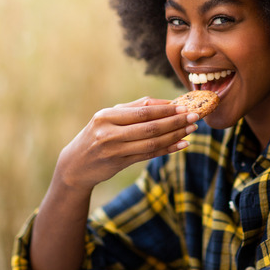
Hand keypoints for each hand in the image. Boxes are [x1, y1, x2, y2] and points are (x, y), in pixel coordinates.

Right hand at [56, 96, 198, 189]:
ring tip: (191, 130)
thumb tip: (165, 103)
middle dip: (175, 121)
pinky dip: (166, 149)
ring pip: (151, 142)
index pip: (142, 111)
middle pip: (149, 126)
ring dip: (174, 136)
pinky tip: (181, 145)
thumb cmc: (96, 136)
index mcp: (106, 116)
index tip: (185, 106)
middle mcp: (108, 132)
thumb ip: (133, 109)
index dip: (166, 109)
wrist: (75, 165)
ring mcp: (114, 150)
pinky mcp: (120, 164)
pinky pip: (148, 155)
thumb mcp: (107, 118)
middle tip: (194, 117)